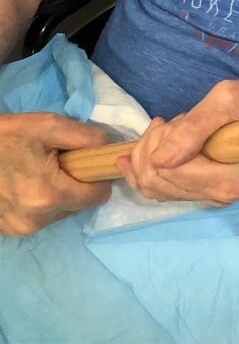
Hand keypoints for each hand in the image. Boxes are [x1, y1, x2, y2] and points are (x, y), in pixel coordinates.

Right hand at [0, 112, 111, 235]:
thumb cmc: (6, 136)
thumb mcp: (49, 126)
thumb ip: (87, 138)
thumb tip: (109, 150)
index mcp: (49, 196)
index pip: (98, 196)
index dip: (98, 178)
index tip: (87, 163)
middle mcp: (36, 220)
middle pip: (79, 204)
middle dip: (76, 184)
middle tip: (56, 163)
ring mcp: (20, 228)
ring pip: (60, 212)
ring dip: (57, 194)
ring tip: (36, 172)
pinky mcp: (9, 230)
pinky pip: (40, 217)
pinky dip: (39, 202)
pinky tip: (25, 184)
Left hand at [115, 79, 238, 205]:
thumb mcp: (226, 100)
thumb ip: (193, 129)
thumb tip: (160, 160)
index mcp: (229, 181)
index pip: (169, 171)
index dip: (162, 141)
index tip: (179, 117)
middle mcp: (220, 196)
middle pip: (156, 182)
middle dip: (150, 147)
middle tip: (169, 121)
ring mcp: (211, 196)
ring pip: (154, 188)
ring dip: (149, 154)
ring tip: (170, 129)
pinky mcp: (204, 191)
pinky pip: (161, 188)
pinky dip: (150, 166)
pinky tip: (154, 147)